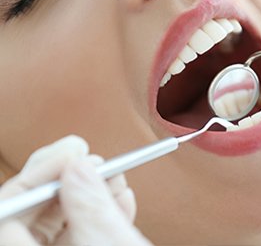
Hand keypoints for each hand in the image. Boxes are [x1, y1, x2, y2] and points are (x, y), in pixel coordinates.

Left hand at [0, 136, 152, 245]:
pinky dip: (104, 208)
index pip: (10, 209)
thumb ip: (90, 208)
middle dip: (69, 176)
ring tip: (115, 173)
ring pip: (64, 214)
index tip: (73, 153)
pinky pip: (84, 226)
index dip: (39, 174)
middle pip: (37, 206)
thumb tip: (79, 165)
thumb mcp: (110, 245)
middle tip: (91, 157)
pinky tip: (122, 196)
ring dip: (93, 188)